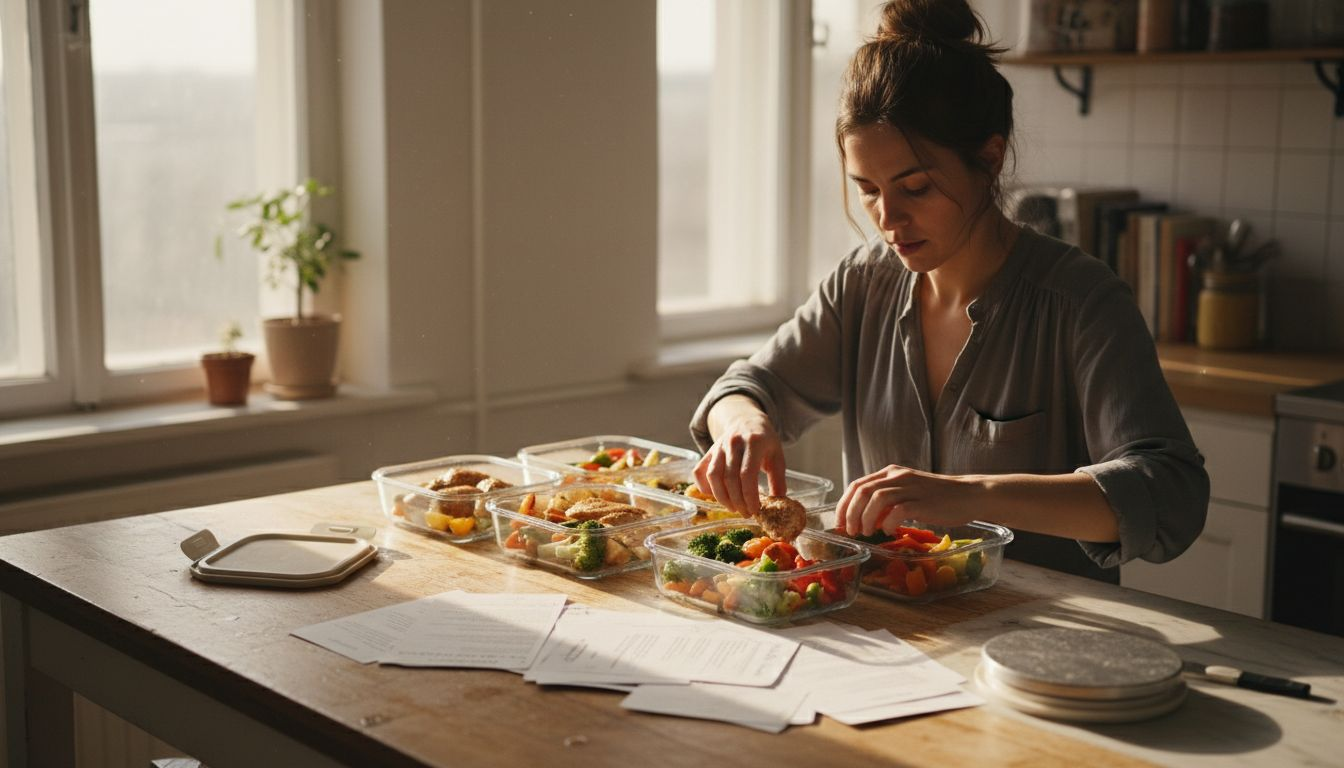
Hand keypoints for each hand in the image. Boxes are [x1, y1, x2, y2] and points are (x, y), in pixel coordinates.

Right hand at [694, 395, 786, 517]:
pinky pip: (699, 471)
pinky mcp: (708, 452)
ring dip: (722, 497)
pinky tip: (715, 496)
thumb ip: (778, 479)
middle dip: (737, 501)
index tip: (755, 510)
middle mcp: (733, 442)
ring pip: (713, 476)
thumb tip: (778, 503)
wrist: (746, 419)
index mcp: (754, 442)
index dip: (750, 496)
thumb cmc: (764, 441)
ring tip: (734, 508)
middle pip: (730, 478)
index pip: (747, 474)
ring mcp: (718, 446)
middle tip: (746, 513)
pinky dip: (704, 487)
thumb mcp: (777, 456)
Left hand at [835, 464, 984, 536]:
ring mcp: (910, 487)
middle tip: (851, 531)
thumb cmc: (937, 497)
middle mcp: (897, 476)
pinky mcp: (922, 502)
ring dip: (866, 518)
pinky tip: (888, 531)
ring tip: (867, 532)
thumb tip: (863, 517)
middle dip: (851, 513)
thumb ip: (887, 498)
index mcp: (891, 472)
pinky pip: (897, 510)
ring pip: (876, 499)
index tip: (840, 523)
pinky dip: (887, 522)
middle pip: (862, 491)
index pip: (857, 485)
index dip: (844, 505)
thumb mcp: (907, 490)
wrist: (968, 495)